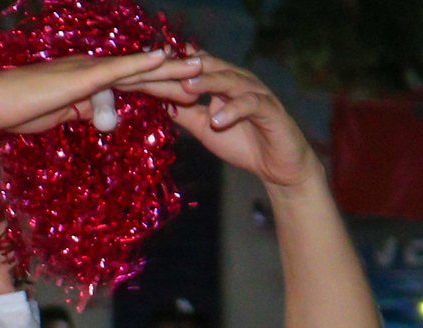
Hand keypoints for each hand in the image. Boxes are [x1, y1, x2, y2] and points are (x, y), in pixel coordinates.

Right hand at [0, 51, 204, 136]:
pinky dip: (142, 63)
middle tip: (208, 71)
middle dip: (176, 74)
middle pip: (143, 74)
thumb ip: (86, 111)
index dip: (163, 85)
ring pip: (137, 70)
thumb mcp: (63, 115)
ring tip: (200, 64)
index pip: (134, 84)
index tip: (190, 89)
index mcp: (90, 81)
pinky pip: (117, 69)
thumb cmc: (20, 111)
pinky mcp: (81, 77)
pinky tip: (164, 57)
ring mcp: (88, 71)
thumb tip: (106, 115)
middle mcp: (93, 70)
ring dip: (170, 67)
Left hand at [148, 57, 315, 188]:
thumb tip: (155, 101)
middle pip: (210, 65)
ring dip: (208, 82)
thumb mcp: (205, 128)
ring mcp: (256, 93)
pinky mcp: (271, 110)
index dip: (172, 65)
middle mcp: (238, 80)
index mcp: (222, 81)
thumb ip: (184, 113)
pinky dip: (233, 110)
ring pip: (230, 80)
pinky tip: (217, 120)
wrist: (278, 167)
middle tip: (161, 68)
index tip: (145, 67)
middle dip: (185, 67)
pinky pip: (251, 105)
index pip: (194, 65)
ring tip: (187, 87)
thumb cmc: (243, 143)